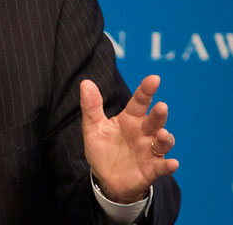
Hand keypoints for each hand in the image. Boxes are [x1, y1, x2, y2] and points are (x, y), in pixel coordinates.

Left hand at [80, 75, 178, 203]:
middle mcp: (143, 133)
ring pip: (162, 142)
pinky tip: (173, 164)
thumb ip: (91, 107)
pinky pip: (162, 167)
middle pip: (154, 121)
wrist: (105, 178)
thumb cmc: (102, 149)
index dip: (146, 91)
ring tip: (162, 134)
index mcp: (130, 119)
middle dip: (159, 114)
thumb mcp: (92, 127)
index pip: (139, 102)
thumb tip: (85, 83)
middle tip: (161, 106)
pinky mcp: (151, 169)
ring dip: (165, 138)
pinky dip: (168, 165)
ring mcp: (149, 151)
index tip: (154, 78)